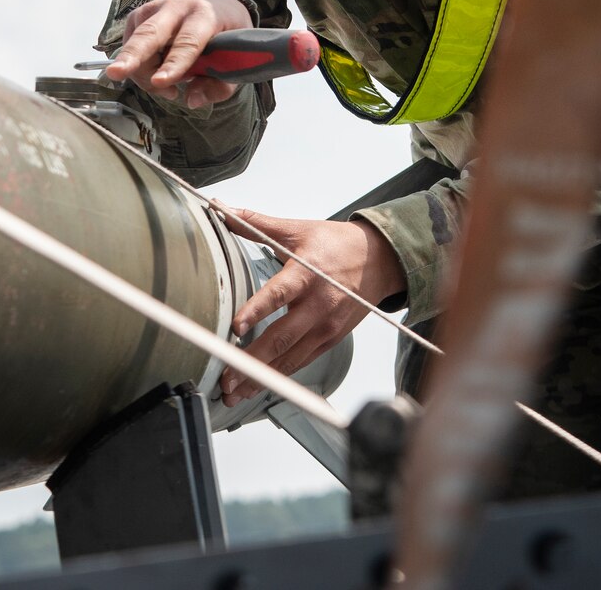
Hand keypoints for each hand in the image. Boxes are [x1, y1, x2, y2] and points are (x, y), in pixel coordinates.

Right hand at [104, 0, 253, 108]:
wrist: (218, 8)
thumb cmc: (226, 40)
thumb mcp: (234, 64)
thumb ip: (217, 86)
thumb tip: (191, 101)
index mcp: (206, 16)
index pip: (188, 42)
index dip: (174, 64)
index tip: (161, 83)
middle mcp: (177, 7)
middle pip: (150, 33)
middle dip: (133, 55)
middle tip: (115, 73)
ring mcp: (155, 8)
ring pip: (137, 44)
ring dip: (144, 73)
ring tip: (167, 89)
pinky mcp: (139, 15)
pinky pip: (130, 46)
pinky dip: (140, 68)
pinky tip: (158, 74)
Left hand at [215, 208, 405, 407]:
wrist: (379, 262)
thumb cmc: (336, 245)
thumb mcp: (297, 230)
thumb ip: (256, 223)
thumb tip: (221, 208)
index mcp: (308, 274)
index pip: (279, 293)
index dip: (257, 310)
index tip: (236, 327)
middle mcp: (319, 305)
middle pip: (282, 337)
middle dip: (251, 360)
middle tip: (225, 375)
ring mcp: (326, 327)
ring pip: (290, 358)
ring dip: (260, 377)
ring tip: (233, 391)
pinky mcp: (330, 341)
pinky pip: (301, 363)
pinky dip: (278, 378)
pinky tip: (257, 386)